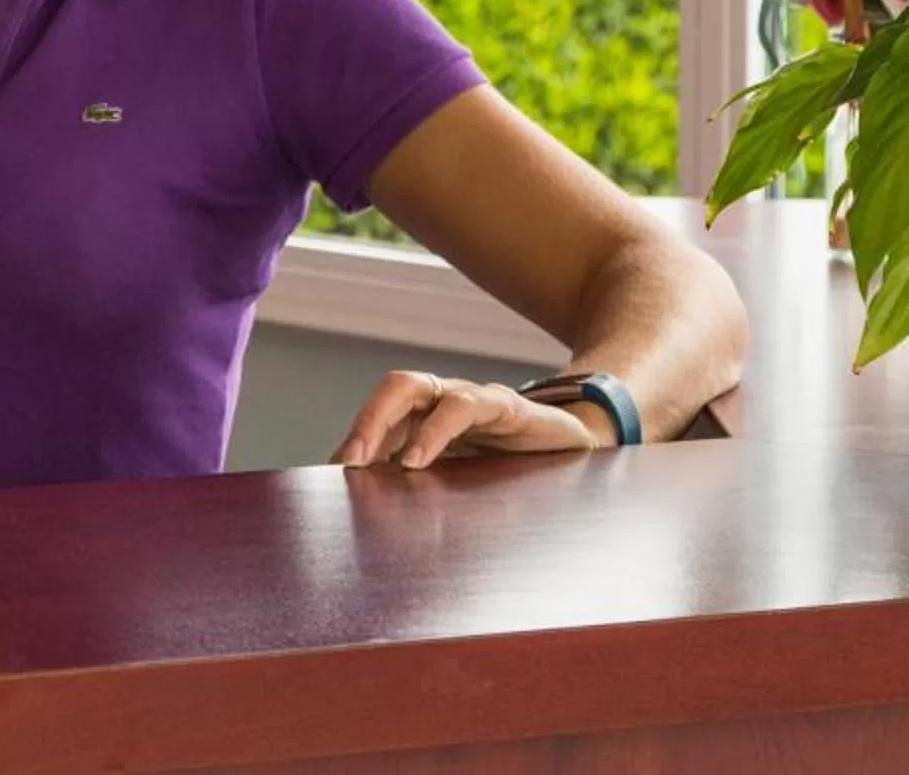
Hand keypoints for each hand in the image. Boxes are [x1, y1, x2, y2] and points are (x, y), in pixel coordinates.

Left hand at [331, 369, 606, 469]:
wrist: (581, 449)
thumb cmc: (515, 468)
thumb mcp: (466, 482)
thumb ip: (427, 491)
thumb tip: (376, 520)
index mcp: (428, 415)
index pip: (381, 416)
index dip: (354, 442)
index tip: (327, 480)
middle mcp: (443, 398)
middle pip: (393, 391)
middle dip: (364, 423)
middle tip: (345, 463)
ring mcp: (472, 397)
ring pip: (416, 389)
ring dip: (385, 423)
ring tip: (366, 461)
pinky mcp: (506, 406)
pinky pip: (464, 406)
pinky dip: (435, 430)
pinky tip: (418, 459)